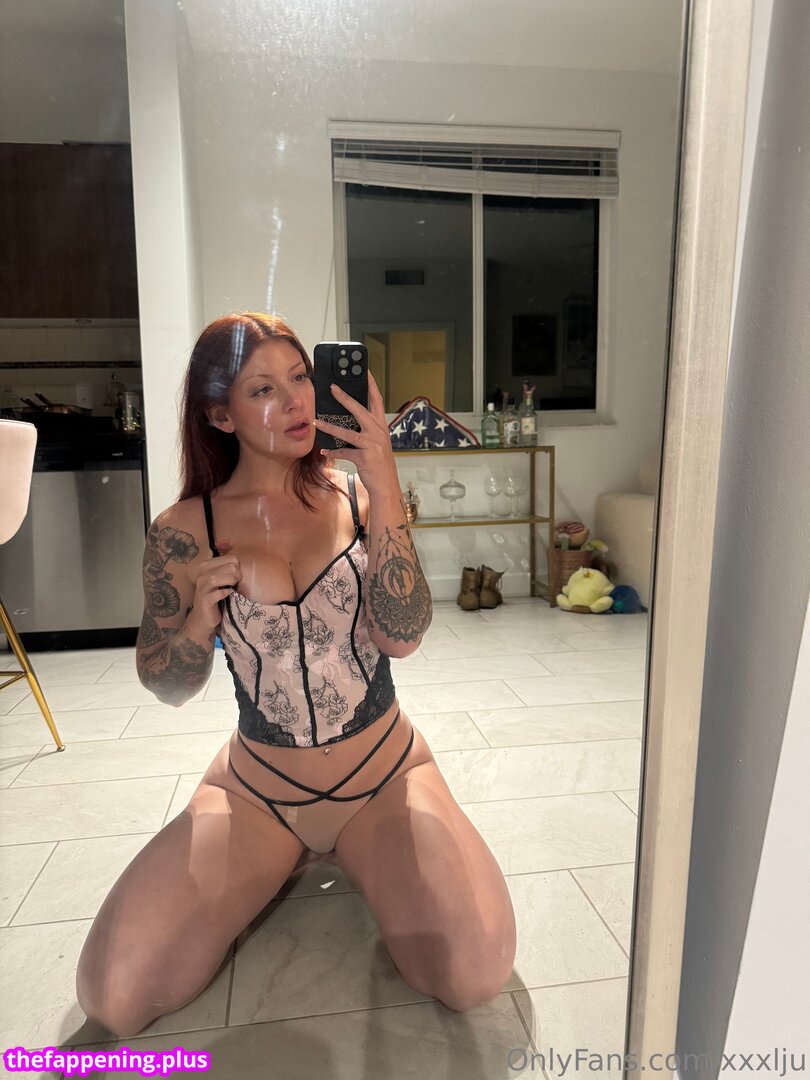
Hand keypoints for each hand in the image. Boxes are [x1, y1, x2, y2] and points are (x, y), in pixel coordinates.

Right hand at [188, 539, 241, 630]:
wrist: (204, 617)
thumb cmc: (214, 594)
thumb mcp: (219, 575)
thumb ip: (223, 558)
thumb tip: (227, 540)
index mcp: (206, 566)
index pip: (230, 558)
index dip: (237, 567)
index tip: (236, 576)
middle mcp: (201, 575)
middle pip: (228, 567)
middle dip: (237, 575)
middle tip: (236, 583)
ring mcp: (202, 588)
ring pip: (218, 578)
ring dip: (231, 582)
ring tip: (233, 587)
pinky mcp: (204, 601)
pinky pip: (216, 594)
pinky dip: (224, 593)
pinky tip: (228, 594)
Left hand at [314, 372, 398, 497]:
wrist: (387, 485)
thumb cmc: (380, 464)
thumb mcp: (377, 443)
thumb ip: (367, 431)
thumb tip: (349, 422)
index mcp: (381, 426)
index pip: (376, 400)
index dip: (371, 385)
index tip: (364, 371)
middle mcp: (378, 432)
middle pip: (360, 410)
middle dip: (345, 398)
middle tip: (332, 387)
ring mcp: (372, 445)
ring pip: (347, 432)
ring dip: (330, 426)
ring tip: (317, 421)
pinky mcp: (364, 458)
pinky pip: (344, 452)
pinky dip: (333, 451)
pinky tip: (324, 450)